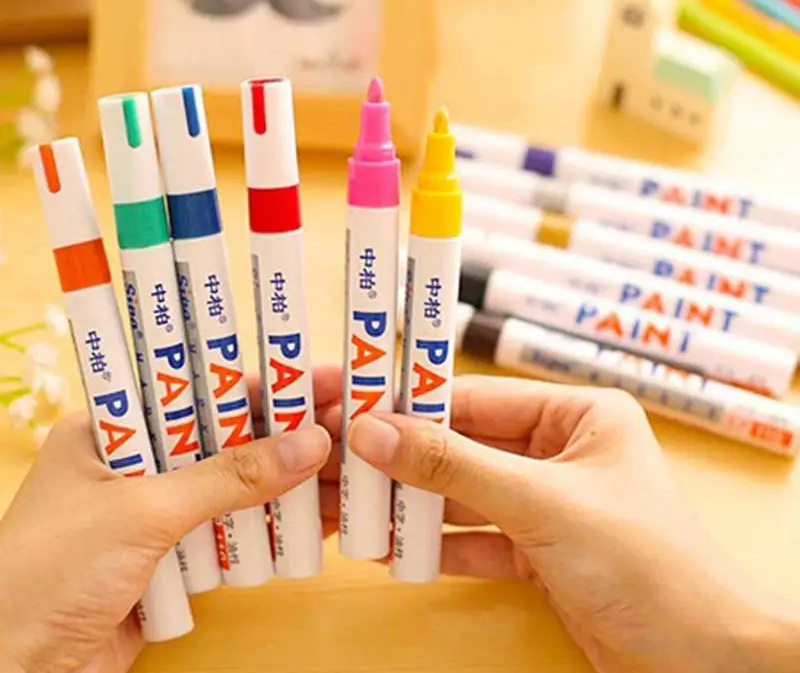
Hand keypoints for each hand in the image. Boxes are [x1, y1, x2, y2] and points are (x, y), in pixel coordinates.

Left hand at [0, 367, 339, 672]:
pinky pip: (234, 530)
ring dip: (292, 482)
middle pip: (228, 437)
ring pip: (238, 485)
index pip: (201, 388)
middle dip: (289, 433)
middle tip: (354, 424)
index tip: (323, 377)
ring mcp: (156, 511)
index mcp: (112, 425)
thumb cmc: (51, 573)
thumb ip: (228, 477)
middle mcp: (137, 460)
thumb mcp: (142, 511)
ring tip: (356, 472)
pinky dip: (275, 526)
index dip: (265, 383)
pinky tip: (324, 519)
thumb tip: (312, 443)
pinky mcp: (172, 557)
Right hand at [321, 376, 799, 672]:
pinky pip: (475, 538)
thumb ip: (454, 466)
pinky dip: (438, 546)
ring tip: (351, 507)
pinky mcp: (538, 551)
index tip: (354, 407)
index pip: (476, 398)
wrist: (703, 663)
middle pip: (463, 447)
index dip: (413, 403)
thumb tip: (373, 431)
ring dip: (413, 505)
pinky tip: (392, 550)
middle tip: (340, 460)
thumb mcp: (540, 502)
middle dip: (404, 459)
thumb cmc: (645, 562)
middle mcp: (560, 451)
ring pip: (463, 494)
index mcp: (576, 414)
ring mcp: (547, 503)